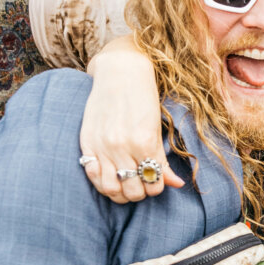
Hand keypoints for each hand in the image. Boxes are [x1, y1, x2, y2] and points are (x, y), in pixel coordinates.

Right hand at [80, 38, 184, 204]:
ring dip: (120, 192)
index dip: (156, 187)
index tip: (155, 180)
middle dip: (140, 192)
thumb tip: (176, 184)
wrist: (120, 72)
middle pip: (133, 191)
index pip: (154, 184)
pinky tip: (110, 176)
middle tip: (141, 183)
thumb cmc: (143, 98)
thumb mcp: (157, 129)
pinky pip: (92, 175)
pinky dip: (102, 182)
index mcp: (145, 143)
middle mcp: (123, 147)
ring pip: (111, 189)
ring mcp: (103, 146)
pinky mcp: (88, 142)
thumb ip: (163, 159)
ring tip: (125, 184)